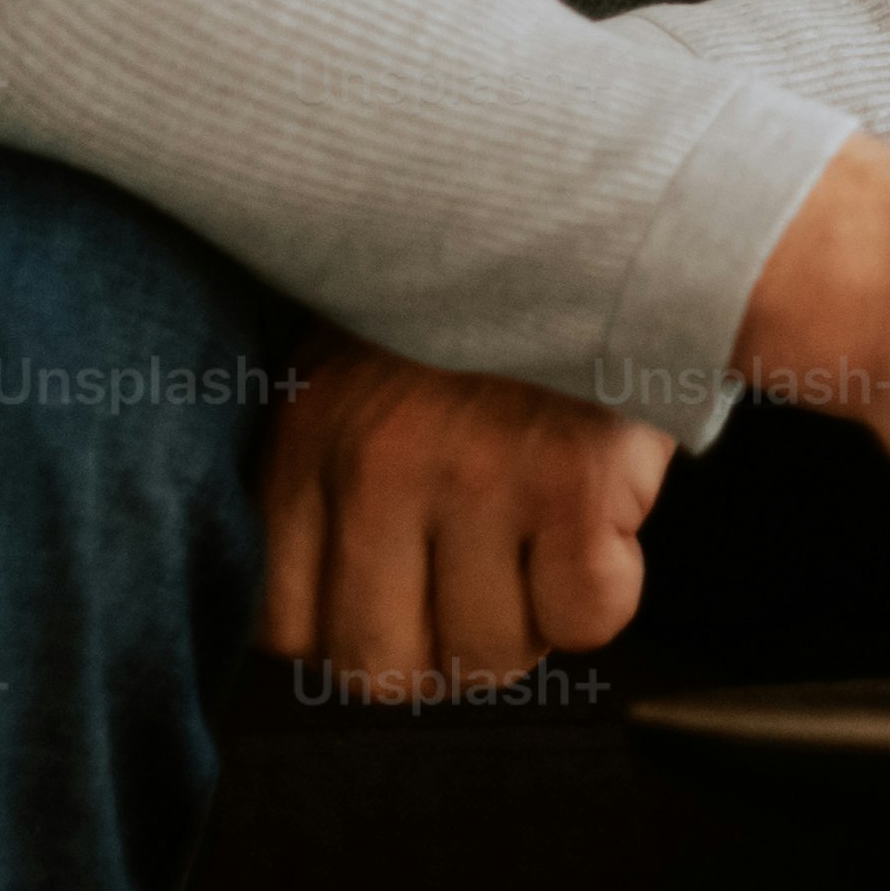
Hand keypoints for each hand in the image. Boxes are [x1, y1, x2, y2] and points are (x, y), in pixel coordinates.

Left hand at [257, 330, 677, 701]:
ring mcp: (476, 474)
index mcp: (309, 437)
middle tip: (480, 582)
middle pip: (379, 668)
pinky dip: (602, 590)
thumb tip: (315, 626)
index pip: (285, 630)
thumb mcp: (355, 369)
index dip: (353, 628)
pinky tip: (598, 520)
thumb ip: (320, 478)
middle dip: (439, 650)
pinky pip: (583, 620)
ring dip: (528, 620)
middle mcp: (377, 462)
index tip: (399, 585)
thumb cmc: (478, 315)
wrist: (604, 222)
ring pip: (487, 658)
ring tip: (543, 538)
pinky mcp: (573, 483)